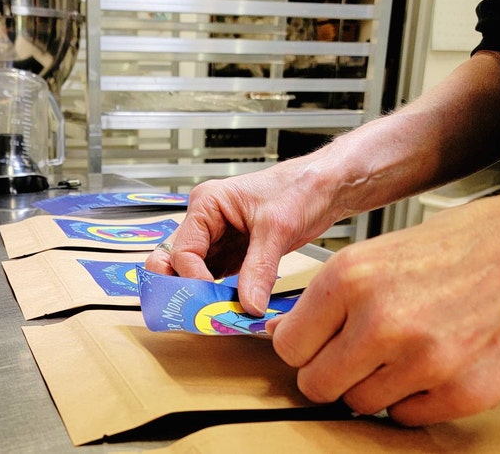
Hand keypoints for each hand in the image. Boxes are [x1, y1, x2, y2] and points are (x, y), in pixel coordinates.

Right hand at [144, 154, 347, 314]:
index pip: (182, 250)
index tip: (208, 300)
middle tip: (191, 310)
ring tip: (210, 313)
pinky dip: (217, 295)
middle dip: (179, 286)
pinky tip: (226, 308)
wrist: (325, 186)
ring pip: (192, 273)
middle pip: (174, 260)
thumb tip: (248, 304)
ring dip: (199, 294)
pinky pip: (215, 278)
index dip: (192, 278)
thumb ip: (260, 268)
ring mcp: (217, 239)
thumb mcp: (278, 228)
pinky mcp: (232, 254)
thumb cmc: (300, 188)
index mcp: (207, 204)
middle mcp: (206, 221)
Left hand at [266, 192, 499, 424]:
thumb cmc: (438, 250)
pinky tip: (422, 363)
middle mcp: (384, 321)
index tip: (308, 345)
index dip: (297, 347)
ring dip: (369, 383)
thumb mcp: (363, 258)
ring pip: (359, 404)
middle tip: (346, 354)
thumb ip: (318, 301)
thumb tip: (279, 335)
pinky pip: (404, 417)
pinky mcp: (465, 390)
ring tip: (394, 349)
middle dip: (326, 371)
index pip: (289, 347)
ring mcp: (426, 360)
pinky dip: (408, 397)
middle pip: (317, 384)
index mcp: (350, 279)